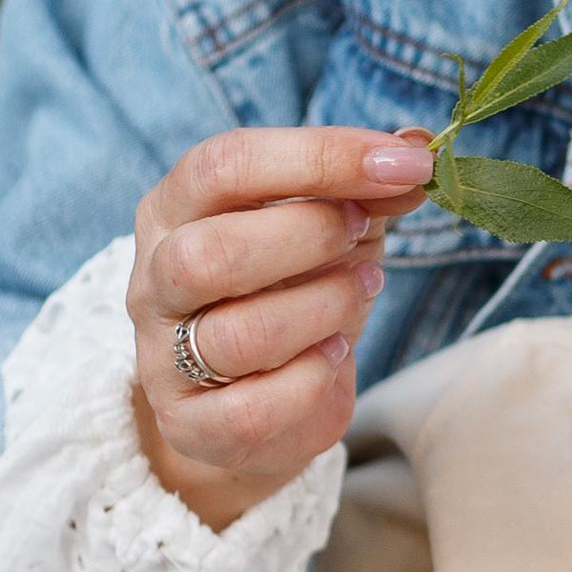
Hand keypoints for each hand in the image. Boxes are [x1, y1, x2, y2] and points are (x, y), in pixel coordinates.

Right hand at [128, 126, 437, 532]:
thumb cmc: (292, 291)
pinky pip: (252, 409)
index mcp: (176, 208)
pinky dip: (311, 380)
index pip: (225, 165)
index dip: (320, 157)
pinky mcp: (190, 424)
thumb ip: (365, 187)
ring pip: (236, 335)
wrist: (261, 401)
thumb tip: (416, 148)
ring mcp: (162, 356)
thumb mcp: (331, 229)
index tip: (406, 164)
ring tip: (363, 288)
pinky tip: (334, 355)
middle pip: (208, 252)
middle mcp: (154, 278)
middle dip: (309, 236)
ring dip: (323, 308)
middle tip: (364, 234)